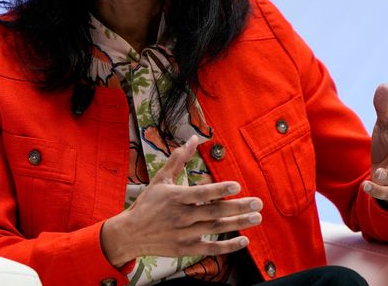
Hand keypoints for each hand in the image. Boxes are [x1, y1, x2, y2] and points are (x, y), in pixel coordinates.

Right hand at [100, 135, 262, 266]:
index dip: (219, 190)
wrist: (130, 234)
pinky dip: (228, 246)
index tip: (237, 186)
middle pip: (213, 212)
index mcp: (175, 197)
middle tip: (258, 203)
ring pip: (214, 229)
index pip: (200, 194)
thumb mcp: (161, 179)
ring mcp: (183, 234)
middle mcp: (180, 216)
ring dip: (238, 224)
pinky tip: (244, 240)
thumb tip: (194, 138)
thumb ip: (179, 159)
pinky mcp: (185, 249)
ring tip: (256, 218)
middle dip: (238, 207)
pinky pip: (210, 248)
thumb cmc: (147, 203)